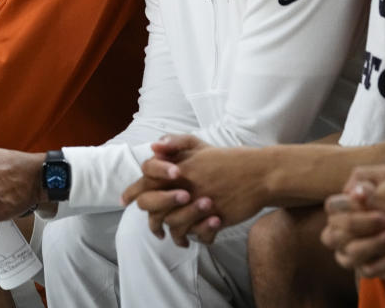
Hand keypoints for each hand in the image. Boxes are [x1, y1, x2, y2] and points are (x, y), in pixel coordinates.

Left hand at [123, 135, 269, 245]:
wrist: (260, 173)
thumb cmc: (228, 160)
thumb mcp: (200, 145)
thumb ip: (176, 143)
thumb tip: (153, 146)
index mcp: (177, 167)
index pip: (145, 179)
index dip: (132, 191)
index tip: (125, 200)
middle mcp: (182, 184)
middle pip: (151, 204)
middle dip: (150, 218)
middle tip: (155, 228)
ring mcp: (196, 201)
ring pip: (170, 223)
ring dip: (170, 232)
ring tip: (174, 238)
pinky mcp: (212, 217)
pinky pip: (193, 234)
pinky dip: (190, 239)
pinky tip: (191, 241)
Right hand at [321, 165, 384, 278]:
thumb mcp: (384, 176)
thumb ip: (364, 176)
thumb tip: (354, 192)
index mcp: (339, 209)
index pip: (332, 210)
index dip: (354, 214)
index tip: (384, 215)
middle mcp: (339, 232)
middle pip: (335, 236)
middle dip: (364, 234)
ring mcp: (350, 252)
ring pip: (351, 257)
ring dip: (377, 250)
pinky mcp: (366, 267)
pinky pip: (370, 272)